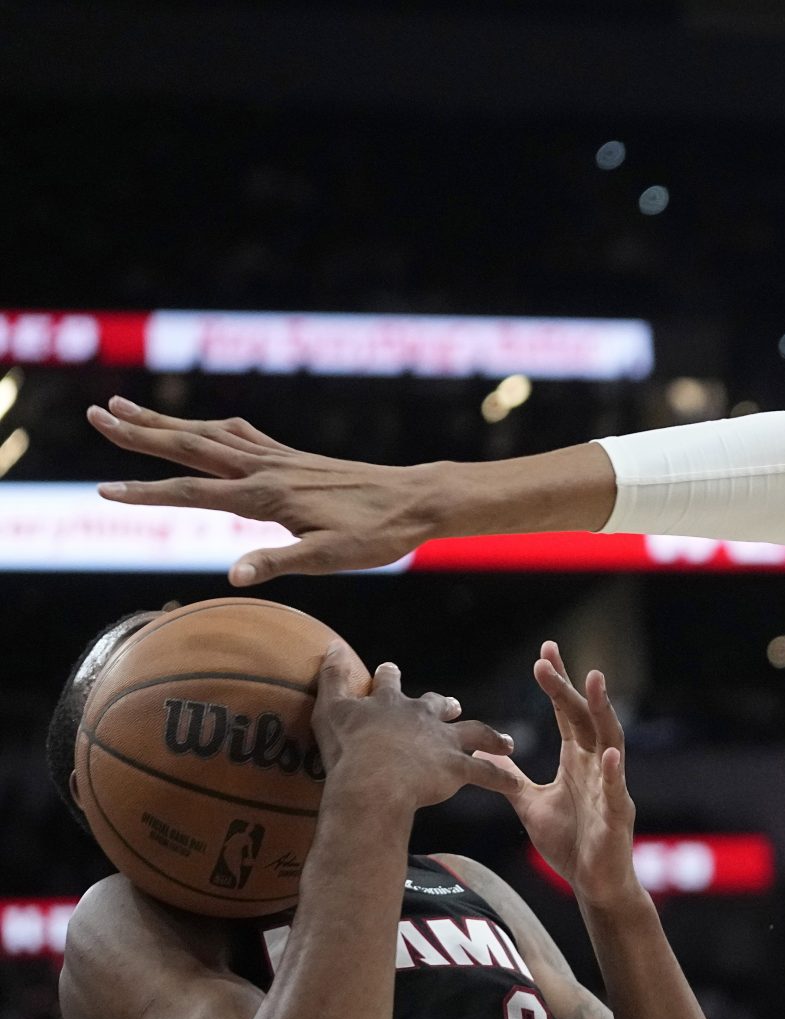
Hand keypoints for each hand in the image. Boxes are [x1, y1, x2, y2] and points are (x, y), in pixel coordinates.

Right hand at [87, 397, 438, 583]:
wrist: (420, 500)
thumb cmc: (379, 535)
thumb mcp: (331, 559)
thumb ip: (280, 563)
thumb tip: (233, 577)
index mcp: (267, 496)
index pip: (192, 493)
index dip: (145, 494)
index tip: (102, 492)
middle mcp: (267, 469)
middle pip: (190, 446)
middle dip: (139, 433)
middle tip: (94, 414)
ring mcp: (280, 459)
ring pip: (210, 434)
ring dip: (166, 422)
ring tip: (126, 406)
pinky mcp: (295, 458)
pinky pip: (241, 435)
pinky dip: (210, 426)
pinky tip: (203, 426)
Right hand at [312, 645, 512, 809]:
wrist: (374, 779)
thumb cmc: (348, 747)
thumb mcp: (330, 708)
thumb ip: (332, 677)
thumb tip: (333, 646)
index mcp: (390, 703)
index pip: (390, 682)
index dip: (389, 676)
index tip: (390, 670)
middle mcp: (422, 717)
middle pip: (437, 705)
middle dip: (444, 705)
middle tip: (454, 706)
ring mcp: (443, 742)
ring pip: (475, 734)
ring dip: (491, 738)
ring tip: (505, 743)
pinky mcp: (458, 768)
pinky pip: (488, 774)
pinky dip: (503, 780)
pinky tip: (516, 785)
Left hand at [472, 643, 641, 906]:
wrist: (592, 883)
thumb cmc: (569, 842)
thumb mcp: (531, 803)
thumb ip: (511, 777)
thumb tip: (485, 753)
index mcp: (577, 761)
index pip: (568, 713)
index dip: (557, 684)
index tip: (544, 652)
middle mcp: (596, 767)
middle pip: (585, 718)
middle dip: (568, 688)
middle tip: (547, 660)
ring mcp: (609, 788)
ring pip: (609, 741)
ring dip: (602, 712)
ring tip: (594, 683)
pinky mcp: (616, 816)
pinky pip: (615, 790)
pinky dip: (612, 772)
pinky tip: (608, 753)